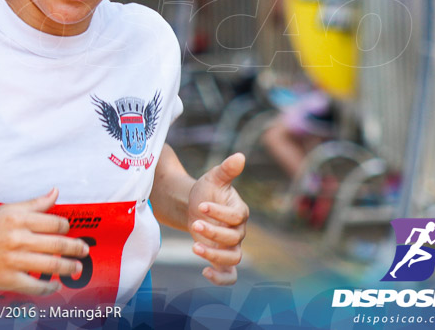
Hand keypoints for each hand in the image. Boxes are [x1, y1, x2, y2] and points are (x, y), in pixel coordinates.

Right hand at [0, 188, 89, 295]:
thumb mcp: (8, 210)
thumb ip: (34, 204)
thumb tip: (56, 192)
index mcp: (18, 219)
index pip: (54, 222)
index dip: (66, 227)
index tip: (69, 230)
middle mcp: (18, 239)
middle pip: (57, 244)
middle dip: (75, 248)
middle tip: (84, 250)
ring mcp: (14, 260)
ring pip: (51, 265)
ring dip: (68, 268)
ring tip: (76, 268)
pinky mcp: (9, 279)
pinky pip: (36, 286)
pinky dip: (50, 287)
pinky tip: (56, 285)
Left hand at [187, 153, 247, 284]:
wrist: (194, 206)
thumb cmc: (206, 191)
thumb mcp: (213, 178)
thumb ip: (226, 170)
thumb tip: (240, 156)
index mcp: (240, 211)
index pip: (236, 216)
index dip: (220, 212)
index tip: (201, 205)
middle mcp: (239, 231)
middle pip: (233, 238)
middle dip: (213, 232)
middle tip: (195, 223)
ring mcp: (231, 246)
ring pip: (233, 258)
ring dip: (215, 255)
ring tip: (194, 247)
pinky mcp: (221, 259)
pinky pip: (229, 275)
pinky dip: (220, 278)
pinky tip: (204, 271)